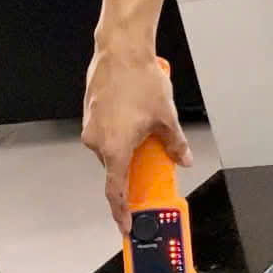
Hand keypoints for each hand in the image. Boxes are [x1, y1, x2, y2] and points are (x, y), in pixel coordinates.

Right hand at [82, 39, 191, 231]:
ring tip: (146, 126)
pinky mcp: (90, 111)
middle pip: (115, 167)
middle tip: (150, 162)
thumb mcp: (167, 117)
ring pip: (111, 147)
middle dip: (132, 166)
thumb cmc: (139, 80)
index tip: (126, 224)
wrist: (121, 48)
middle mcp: (97, 141)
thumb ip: (175, 144)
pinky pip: (105, 130)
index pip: (116, 192)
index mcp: (115, 149)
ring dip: (127, 144)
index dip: (121, 212)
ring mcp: (91, 125)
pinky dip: (119, 130)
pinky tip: (134, 113)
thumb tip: (183, 157)